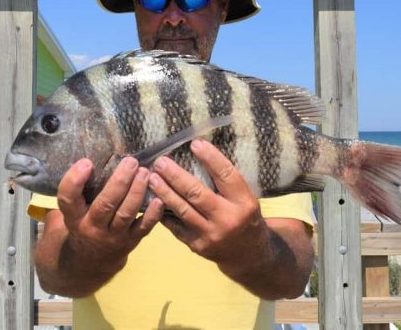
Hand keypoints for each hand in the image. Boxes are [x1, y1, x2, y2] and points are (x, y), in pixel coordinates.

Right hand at [57, 157, 163, 268]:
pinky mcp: (130, 241)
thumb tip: (86, 156)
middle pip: (105, 204)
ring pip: (125, 214)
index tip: (86, 162)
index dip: (75, 181)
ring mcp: (113, 236)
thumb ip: (76, 191)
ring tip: (145, 172)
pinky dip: (153, 214)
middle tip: (130, 161)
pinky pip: (143, 227)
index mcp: (73, 217)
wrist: (88, 264)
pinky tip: (160, 198)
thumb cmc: (80, 224)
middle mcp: (91, 228)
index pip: (68, 199)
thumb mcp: (70, 212)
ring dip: (137, 191)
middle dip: (119, 182)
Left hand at [147, 139, 269, 270]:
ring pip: (183, 210)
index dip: (210, 158)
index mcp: (244, 202)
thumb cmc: (245, 217)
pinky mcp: (197, 246)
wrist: (249, 256)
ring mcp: (211, 235)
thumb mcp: (246, 198)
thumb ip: (227, 183)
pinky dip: (163, 212)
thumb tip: (200, 154)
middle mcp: (228, 219)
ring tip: (152, 177)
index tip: (195, 144)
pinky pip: (176, 227)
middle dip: (176, 176)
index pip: (226, 175)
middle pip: (197, 193)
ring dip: (165, 192)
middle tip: (161, 162)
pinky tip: (152, 199)